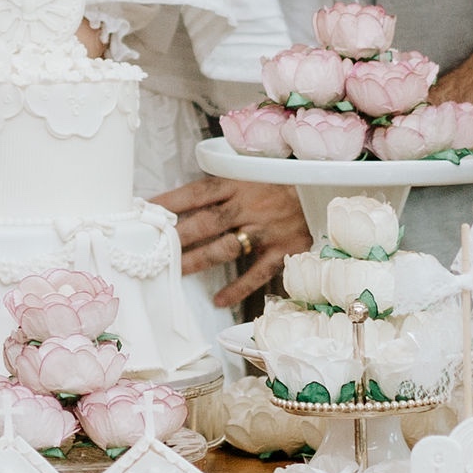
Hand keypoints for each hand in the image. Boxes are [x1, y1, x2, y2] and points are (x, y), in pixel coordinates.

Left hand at [151, 178, 308, 308]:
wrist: (327, 188)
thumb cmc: (282, 181)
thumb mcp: (254, 171)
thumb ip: (225, 184)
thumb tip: (186, 198)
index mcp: (239, 183)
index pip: (197, 192)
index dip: (170, 201)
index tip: (145, 211)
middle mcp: (250, 206)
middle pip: (206, 222)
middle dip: (177, 236)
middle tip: (152, 248)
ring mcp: (267, 229)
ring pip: (227, 247)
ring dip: (199, 260)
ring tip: (175, 271)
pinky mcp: (285, 250)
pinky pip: (258, 273)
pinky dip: (239, 289)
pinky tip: (219, 300)